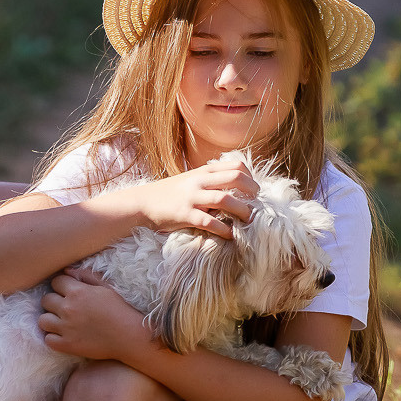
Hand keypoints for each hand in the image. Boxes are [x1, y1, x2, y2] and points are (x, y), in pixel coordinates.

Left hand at [38, 269, 154, 361]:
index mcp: (78, 292)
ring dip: (50, 320)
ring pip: (42, 321)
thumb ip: (85, 276)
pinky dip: (53, 338)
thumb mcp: (105, 287)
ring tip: (60, 322)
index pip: (55, 282)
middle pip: (46, 300)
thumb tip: (67, 270)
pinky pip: (48, 340)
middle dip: (54, 302)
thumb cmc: (120, 309)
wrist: (129, 336)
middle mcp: (68, 308)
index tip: (68, 292)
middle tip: (64, 307)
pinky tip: (63, 336)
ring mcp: (66, 328)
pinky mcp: (67, 345)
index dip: (61, 286)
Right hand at [127, 157, 258, 239]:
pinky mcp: (185, 215)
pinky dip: (223, 229)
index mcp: (203, 171)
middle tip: (257, 205)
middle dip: (252, 192)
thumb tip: (236, 186)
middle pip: (236, 178)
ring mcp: (192, 197)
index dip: (251, 177)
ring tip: (249, 220)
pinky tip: (230, 235)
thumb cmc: (170, 193)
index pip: (236, 165)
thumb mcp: (191, 179)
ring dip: (242, 211)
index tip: (255, 191)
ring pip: (226, 199)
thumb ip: (211, 180)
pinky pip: (210, 221)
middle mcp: (199, 181)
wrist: (142, 203)